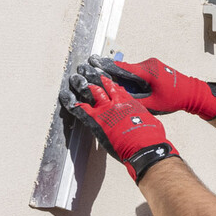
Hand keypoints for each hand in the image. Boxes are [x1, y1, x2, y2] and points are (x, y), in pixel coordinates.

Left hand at [59, 70, 179, 182]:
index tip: (102, 73)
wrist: (145, 146)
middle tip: (85, 69)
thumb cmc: (151, 137)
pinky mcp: (96, 121)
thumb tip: (144, 120)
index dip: (107, 79)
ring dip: (81, 83)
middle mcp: (116, 102)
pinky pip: (79, 108)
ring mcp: (105, 110)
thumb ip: (142, 117)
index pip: (115, 86)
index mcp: (129, 101)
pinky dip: (70, 101)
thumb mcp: (150, 121)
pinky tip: (64, 96)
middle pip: (102, 84)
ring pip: (90, 91)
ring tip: (75, 77)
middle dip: (93, 76)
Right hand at [87, 54, 215, 119]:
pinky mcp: (155, 67)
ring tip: (106, 77)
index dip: (107, 66)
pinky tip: (124, 82)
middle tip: (93, 68)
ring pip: (132, 70)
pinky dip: (131, 76)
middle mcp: (149, 64)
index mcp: (147, 72)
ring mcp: (152, 64)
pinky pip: (138, 71)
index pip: (123, 68)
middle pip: (125, 68)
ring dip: (122, 76)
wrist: (193, 92)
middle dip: (111, 71)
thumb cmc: (174, 99)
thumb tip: (118, 100)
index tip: (93, 63)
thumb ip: (134, 100)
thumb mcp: (153, 103)